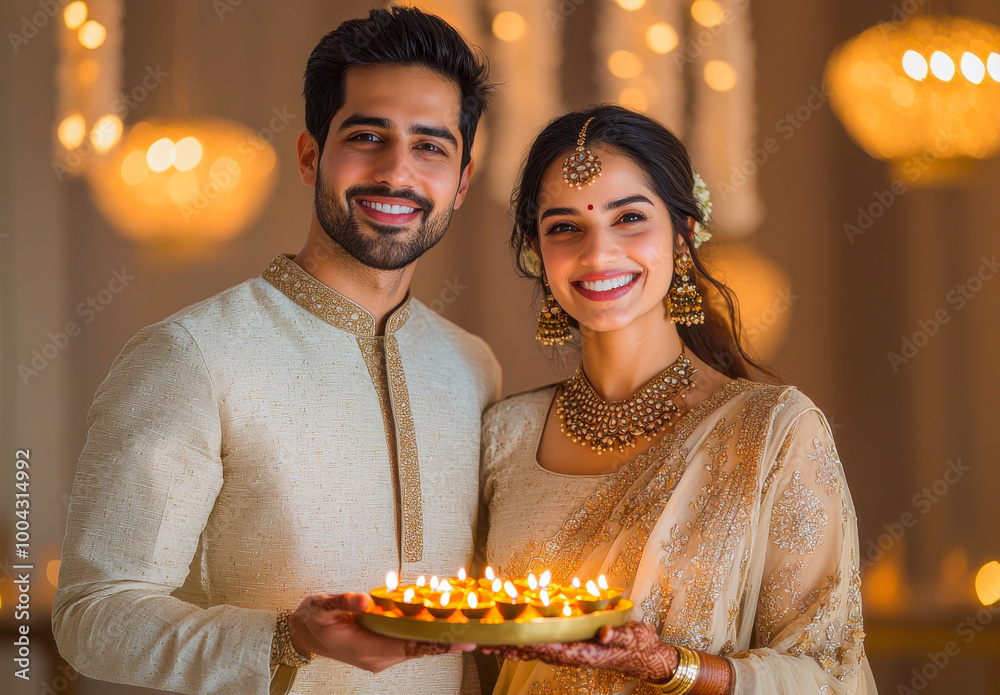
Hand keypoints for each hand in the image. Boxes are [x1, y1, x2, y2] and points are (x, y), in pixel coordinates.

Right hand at [289, 593, 473, 673]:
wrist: (301, 633)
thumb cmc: (312, 620)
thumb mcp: (322, 607)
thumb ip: (343, 602)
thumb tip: (364, 599)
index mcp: (367, 650)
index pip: (408, 648)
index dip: (435, 644)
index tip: (460, 640)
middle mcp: (377, 658)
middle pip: (417, 650)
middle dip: (444, 642)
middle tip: (474, 634)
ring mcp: (379, 656)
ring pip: (414, 648)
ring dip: (435, 639)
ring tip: (463, 627)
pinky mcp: (380, 649)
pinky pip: (406, 643)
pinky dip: (422, 635)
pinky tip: (437, 625)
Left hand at [480, 621, 677, 683]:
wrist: (645, 656)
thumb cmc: (638, 645)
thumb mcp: (631, 637)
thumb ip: (615, 636)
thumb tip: (601, 634)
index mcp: (584, 652)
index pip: (551, 647)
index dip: (529, 643)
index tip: (509, 639)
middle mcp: (572, 654)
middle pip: (535, 650)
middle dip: (510, 646)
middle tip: (483, 641)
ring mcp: (570, 652)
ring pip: (535, 650)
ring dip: (511, 646)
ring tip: (488, 641)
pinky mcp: (571, 648)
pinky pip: (544, 646)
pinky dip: (525, 642)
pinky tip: (512, 639)